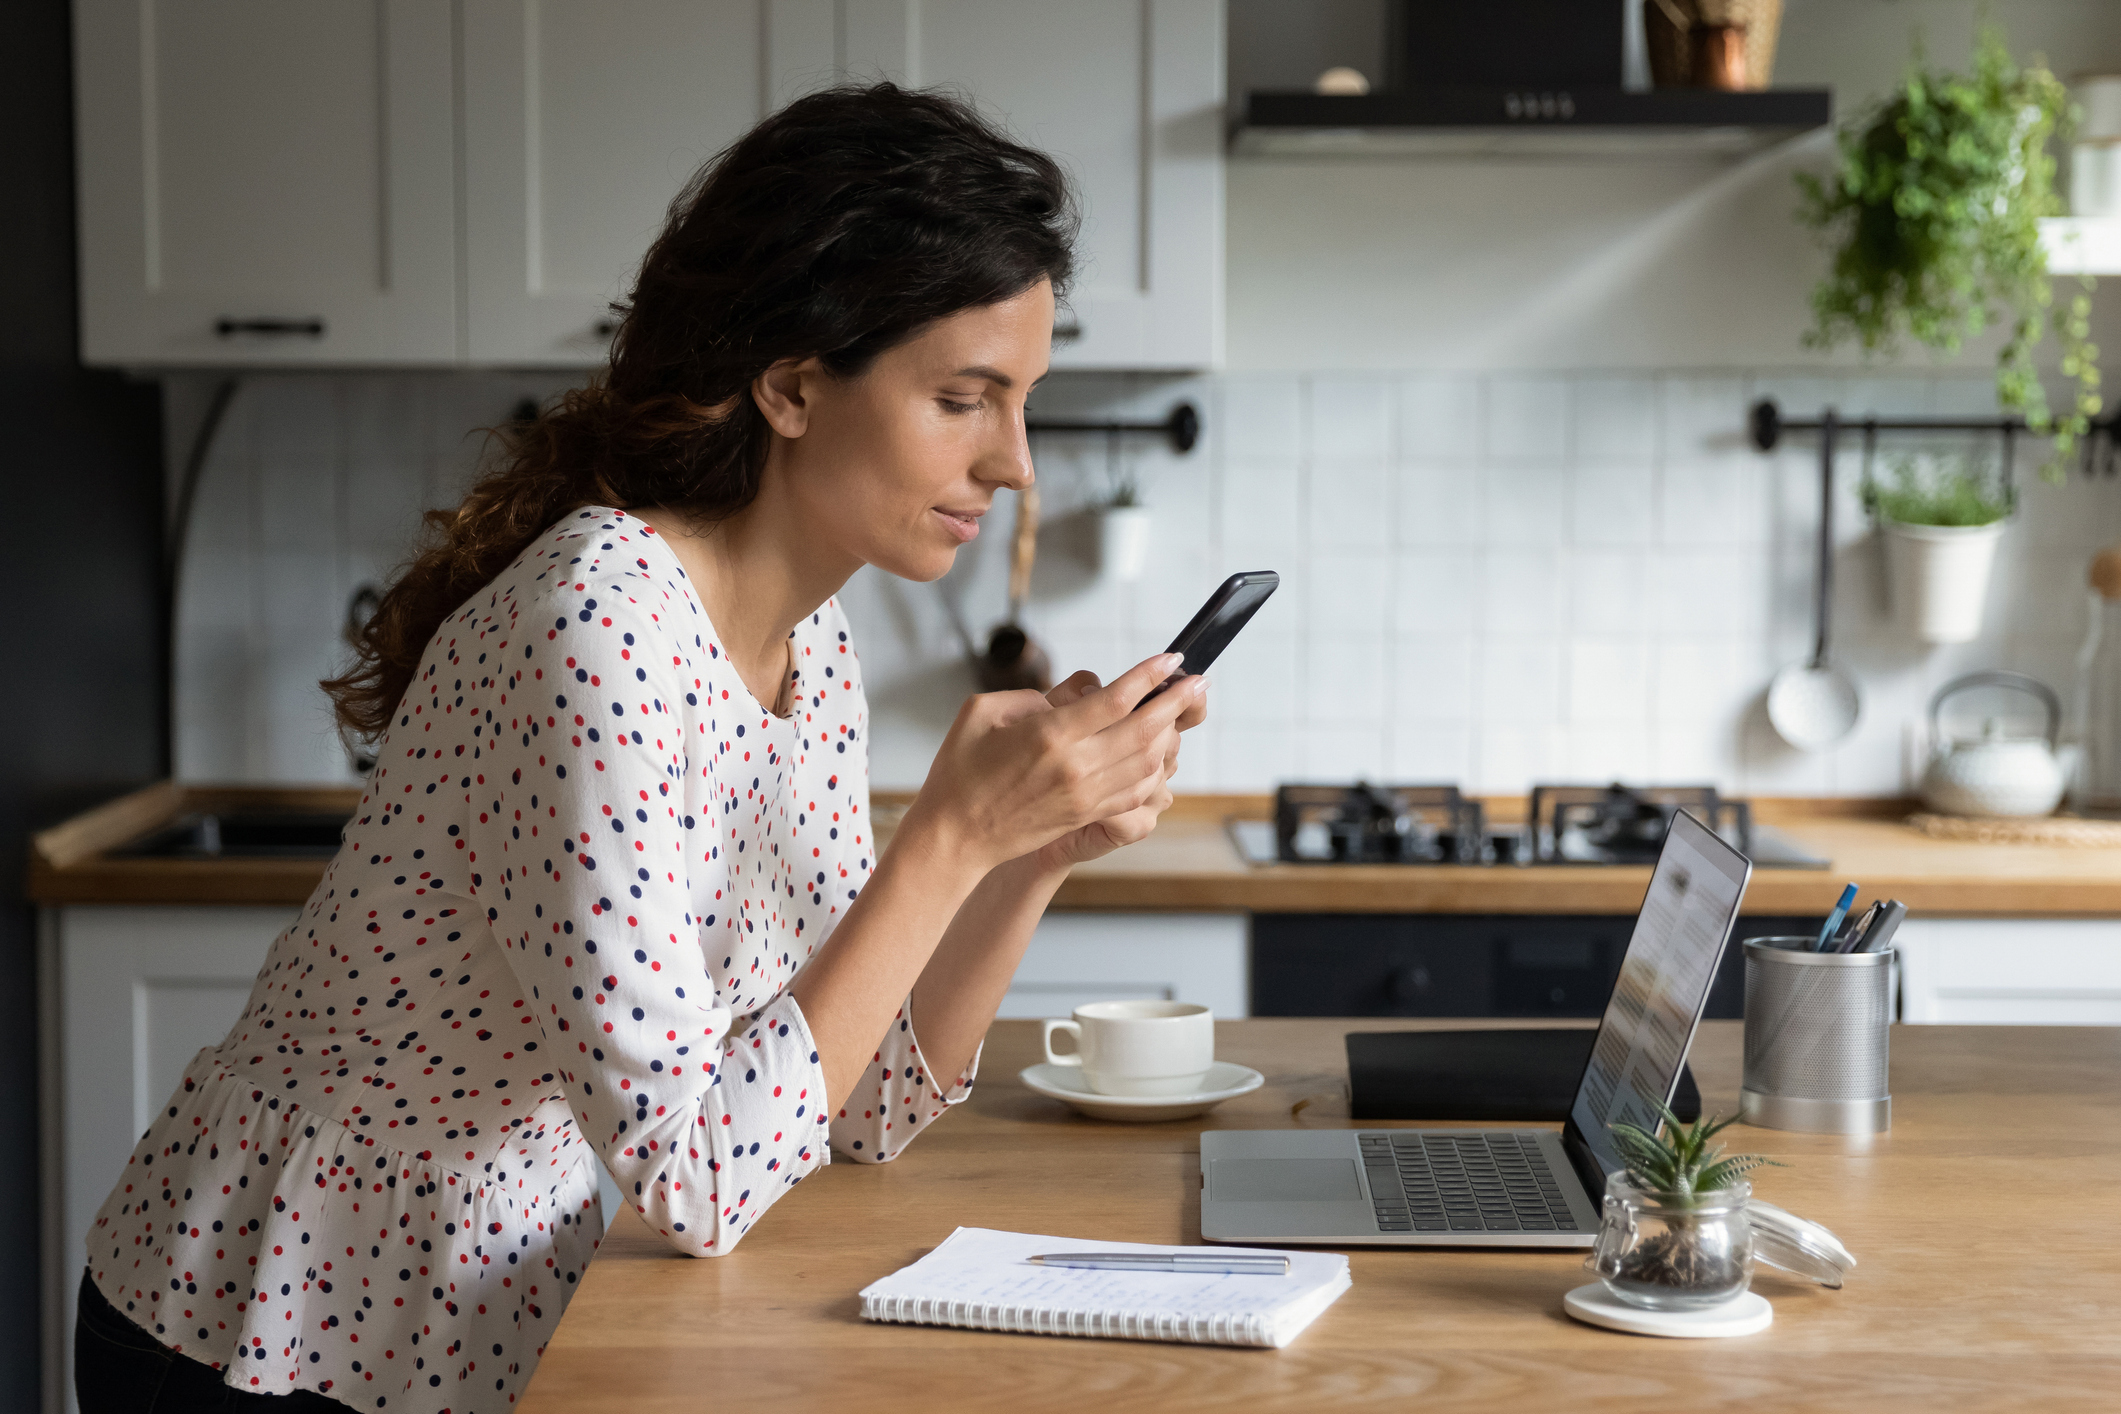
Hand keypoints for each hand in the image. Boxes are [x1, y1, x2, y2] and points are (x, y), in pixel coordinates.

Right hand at [899, 652, 1205, 875]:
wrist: (954, 837)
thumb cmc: (959, 772)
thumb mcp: (980, 713)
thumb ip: (1029, 696)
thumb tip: (1069, 698)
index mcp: (1049, 735)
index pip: (1115, 700)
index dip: (1149, 677)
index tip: (1172, 660)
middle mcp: (1075, 766)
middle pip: (1143, 729)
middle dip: (1176, 702)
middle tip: (1198, 682)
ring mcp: (1084, 794)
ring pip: (1146, 761)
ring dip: (1171, 733)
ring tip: (1182, 711)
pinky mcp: (1086, 814)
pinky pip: (1135, 789)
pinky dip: (1155, 767)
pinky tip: (1159, 750)